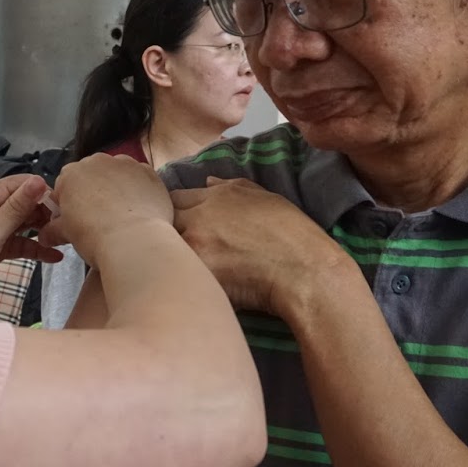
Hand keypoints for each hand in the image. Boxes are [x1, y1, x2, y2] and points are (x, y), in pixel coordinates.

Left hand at [0, 176, 61, 309]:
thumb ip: (17, 207)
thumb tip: (40, 180)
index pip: (23, 183)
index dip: (45, 193)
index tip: (66, 209)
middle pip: (26, 203)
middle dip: (47, 214)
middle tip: (67, 229)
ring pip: (23, 224)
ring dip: (42, 232)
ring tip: (64, 242)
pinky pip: (18, 243)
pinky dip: (33, 248)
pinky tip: (53, 257)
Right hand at [40, 154, 173, 266]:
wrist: (134, 240)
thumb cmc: (94, 236)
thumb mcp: (66, 234)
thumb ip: (52, 230)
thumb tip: (45, 235)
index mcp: (70, 174)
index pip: (64, 186)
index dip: (68, 205)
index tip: (74, 220)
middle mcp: (96, 161)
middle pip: (91, 176)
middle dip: (92, 193)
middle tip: (99, 218)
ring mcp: (124, 163)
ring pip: (116, 174)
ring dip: (116, 188)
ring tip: (122, 215)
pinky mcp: (147, 171)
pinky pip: (139, 178)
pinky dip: (138, 190)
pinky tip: (139, 210)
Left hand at [172, 177, 353, 314]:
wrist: (305, 271)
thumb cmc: (292, 235)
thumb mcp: (264, 198)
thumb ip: (229, 187)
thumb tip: (207, 182)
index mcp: (215, 196)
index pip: (173, 198)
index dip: (173, 212)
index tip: (179, 225)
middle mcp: (200, 216)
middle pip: (162, 222)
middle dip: (168, 233)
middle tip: (179, 248)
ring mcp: (197, 244)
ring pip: (167, 248)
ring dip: (173, 256)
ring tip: (181, 268)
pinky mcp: (199, 272)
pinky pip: (179, 272)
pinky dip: (182, 277)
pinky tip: (190, 284)